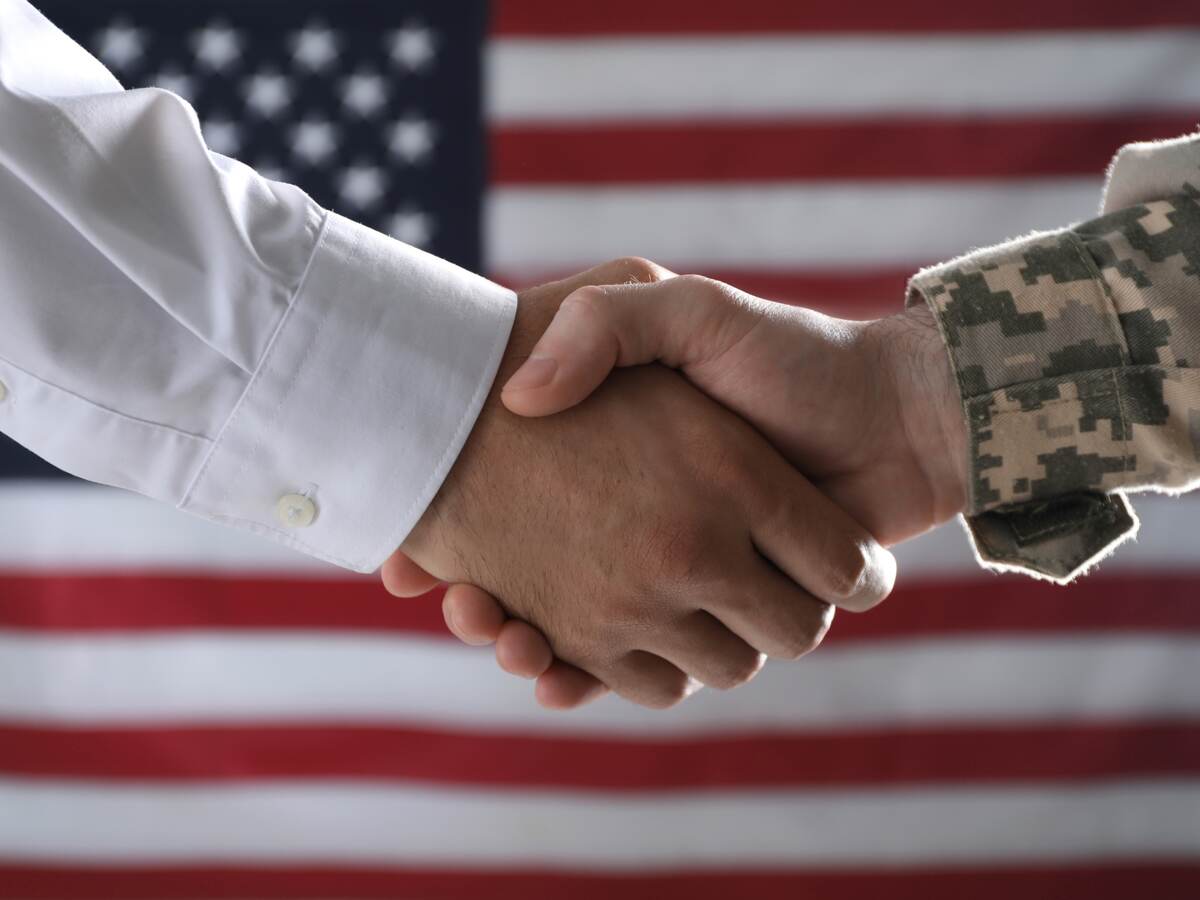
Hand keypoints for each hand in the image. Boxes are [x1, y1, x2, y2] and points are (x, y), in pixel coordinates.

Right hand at [381, 260, 895, 709]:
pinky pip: (642, 671)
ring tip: (499, 629)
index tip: (413, 562)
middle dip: (488, 609)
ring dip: (531, 645)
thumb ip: (606, 322)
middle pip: (531, 588)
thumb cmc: (788, 356)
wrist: (890, 416)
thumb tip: (519, 398)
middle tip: (457, 601)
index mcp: (626, 468)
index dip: (456, 544)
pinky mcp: (716, 621)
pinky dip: (592, 679)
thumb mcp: (686, 309)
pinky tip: (548, 670)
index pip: (510, 517)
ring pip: (580, 637)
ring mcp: (676, 581)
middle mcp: (640, 530)